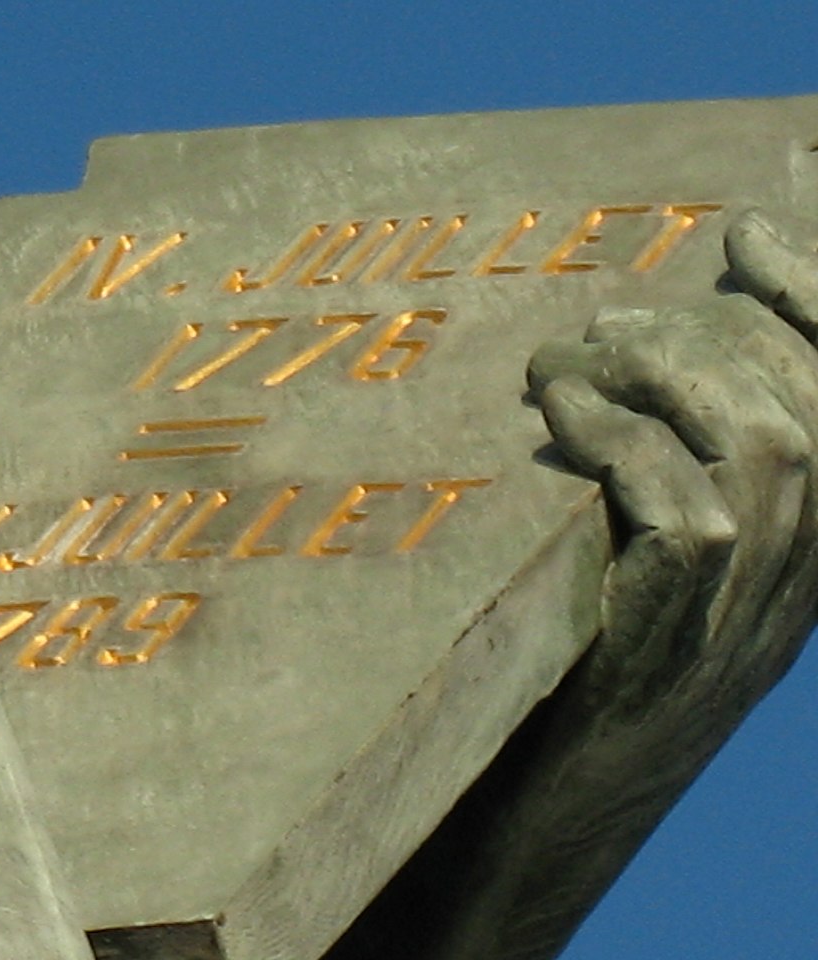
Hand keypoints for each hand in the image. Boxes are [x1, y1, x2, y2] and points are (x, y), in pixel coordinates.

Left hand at [527, 208, 817, 727]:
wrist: (576, 776)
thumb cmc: (607, 638)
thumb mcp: (666, 540)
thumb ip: (681, 453)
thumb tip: (639, 336)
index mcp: (813, 535)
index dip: (816, 297)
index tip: (747, 230)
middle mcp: (805, 566)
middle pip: (808, 403)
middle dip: (706, 333)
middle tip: (603, 328)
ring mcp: (748, 607)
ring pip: (766, 447)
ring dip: (663, 377)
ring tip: (571, 364)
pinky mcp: (674, 637)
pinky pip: (687, 515)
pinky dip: (626, 445)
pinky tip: (563, 418)